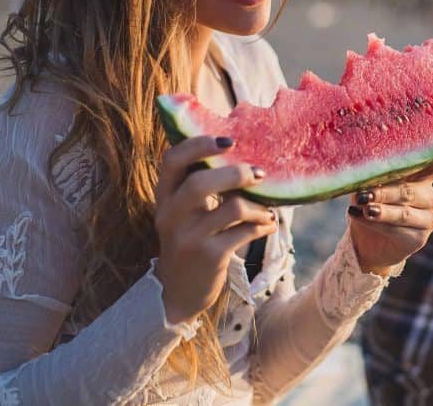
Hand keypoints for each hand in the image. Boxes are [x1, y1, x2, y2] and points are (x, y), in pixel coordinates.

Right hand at [154, 136, 277, 324]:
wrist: (178, 292)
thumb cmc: (190, 240)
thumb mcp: (184, 211)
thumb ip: (200, 183)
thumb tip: (243, 152)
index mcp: (165, 197)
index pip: (172, 160)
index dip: (199, 145)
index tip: (229, 140)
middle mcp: (171, 215)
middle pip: (201, 182)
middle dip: (236, 173)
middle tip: (259, 174)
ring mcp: (189, 238)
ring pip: (232, 207)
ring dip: (258, 205)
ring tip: (267, 210)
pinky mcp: (210, 256)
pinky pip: (245, 232)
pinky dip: (263, 225)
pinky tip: (268, 225)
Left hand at [346, 135, 432, 274]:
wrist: (365, 241)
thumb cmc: (367, 201)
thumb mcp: (369, 181)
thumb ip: (375, 172)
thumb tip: (366, 164)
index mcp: (423, 174)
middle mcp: (430, 195)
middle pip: (410, 190)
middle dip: (385, 192)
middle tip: (363, 194)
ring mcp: (429, 217)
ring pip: (403, 212)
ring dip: (381, 210)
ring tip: (364, 208)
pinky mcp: (420, 237)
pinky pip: (397, 229)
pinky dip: (374, 223)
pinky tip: (358, 216)